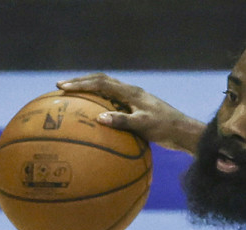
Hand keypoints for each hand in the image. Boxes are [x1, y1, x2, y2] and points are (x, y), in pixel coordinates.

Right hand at [57, 73, 205, 153]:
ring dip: (89, 88)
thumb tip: (100, 118)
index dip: (80, 84)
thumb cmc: (165, 129)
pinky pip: (114, 100)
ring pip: (107, 87)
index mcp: (131, 92)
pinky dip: (100, 101)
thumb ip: (123, 121)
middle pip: (101, 80)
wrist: (184, 131)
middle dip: (80, 82)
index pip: (101, 83)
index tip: (63, 87)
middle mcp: (131, 91)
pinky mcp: (137, 107)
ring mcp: (134, 98)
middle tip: (61, 86)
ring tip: (73, 95)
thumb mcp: (144, 126)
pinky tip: (93, 113)